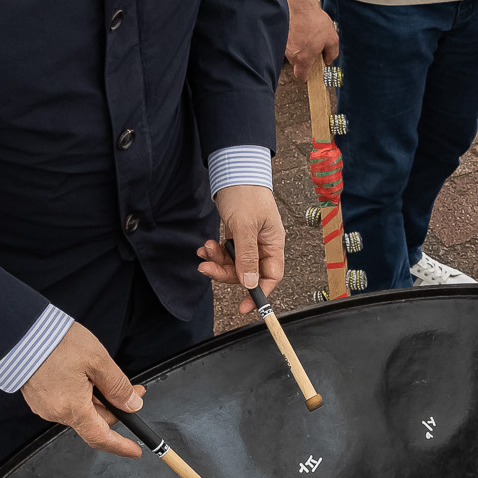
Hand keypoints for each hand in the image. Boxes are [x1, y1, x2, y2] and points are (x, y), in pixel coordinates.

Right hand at [21, 325, 144, 456]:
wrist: (21, 332)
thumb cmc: (56, 343)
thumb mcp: (97, 361)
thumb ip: (118, 386)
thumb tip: (131, 404)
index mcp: (72, 408)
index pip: (100, 437)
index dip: (120, 446)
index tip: (134, 450)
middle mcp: (56, 412)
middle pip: (93, 420)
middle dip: (115, 407)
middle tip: (132, 389)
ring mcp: (44, 406)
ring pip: (80, 409)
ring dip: (96, 398)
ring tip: (100, 372)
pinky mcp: (38, 396)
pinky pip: (66, 402)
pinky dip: (80, 393)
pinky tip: (82, 373)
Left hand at [198, 184, 283, 310]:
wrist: (234, 170)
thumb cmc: (246, 194)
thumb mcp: (245, 226)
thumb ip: (247, 255)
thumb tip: (250, 283)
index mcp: (273, 243)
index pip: (271, 276)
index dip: (258, 292)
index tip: (243, 306)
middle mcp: (263, 244)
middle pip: (247, 272)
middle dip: (225, 273)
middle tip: (206, 269)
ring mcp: (249, 240)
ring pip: (234, 263)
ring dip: (217, 261)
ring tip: (204, 249)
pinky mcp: (236, 234)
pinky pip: (226, 252)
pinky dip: (214, 252)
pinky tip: (204, 246)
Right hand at [281, 0, 339, 83]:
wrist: (299, 5)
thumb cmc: (314, 21)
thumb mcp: (332, 39)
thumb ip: (332, 53)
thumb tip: (329, 60)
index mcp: (303, 58)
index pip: (300, 76)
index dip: (305, 77)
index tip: (309, 75)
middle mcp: (290, 54)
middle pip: (297, 62)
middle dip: (305, 57)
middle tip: (314, 47)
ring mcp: (284, 45)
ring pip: (292, 51)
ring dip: (299, 45)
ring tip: (308, 33)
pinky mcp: (280, 35)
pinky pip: (288, 40)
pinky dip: (294, 37)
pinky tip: (301, 28)